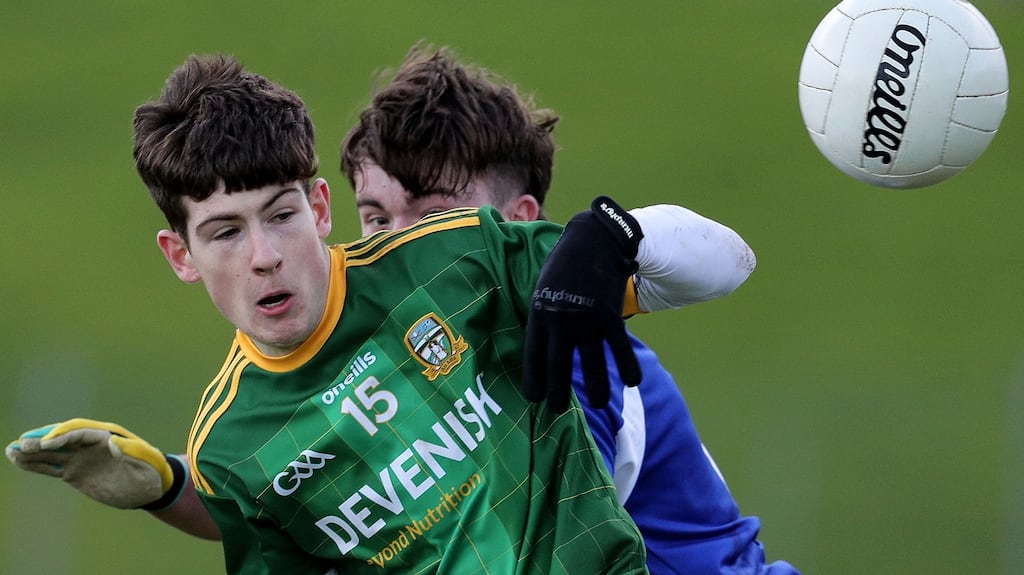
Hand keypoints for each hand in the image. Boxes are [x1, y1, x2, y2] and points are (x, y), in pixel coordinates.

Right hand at [6, 418, 185, 509]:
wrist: (152, 487)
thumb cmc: (153, 473)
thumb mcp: (147, 462)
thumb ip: (131, 452)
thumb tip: (112, 442)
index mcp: (108, 436)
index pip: (80, 432)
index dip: (62, 436)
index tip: (46, 443)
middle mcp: (91, 444)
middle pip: (62, 439)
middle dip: (42, 440)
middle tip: (21, 445)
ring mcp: (81, 457)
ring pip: (53, 452)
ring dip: (32, 452)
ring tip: (10, 451)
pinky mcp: (76, 471)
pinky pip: (52, 466)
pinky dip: (36, 465)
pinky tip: (19, 462)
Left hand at [524, 196, 643, 411]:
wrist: (593, 239)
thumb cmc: (565, 265)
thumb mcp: (542, 288)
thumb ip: (543, 317)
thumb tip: (542, 346)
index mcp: (539, 314)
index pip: (533, 356)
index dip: (533, 379)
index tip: (533, 399)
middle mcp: (560, 320)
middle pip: (558, 365)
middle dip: (558, 392)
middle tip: (557, 411)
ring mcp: (586, 319)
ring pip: (591, 363)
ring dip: (597, 388)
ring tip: (601, 404)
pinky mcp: (609, 315)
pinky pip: (619, 347)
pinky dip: (628, 366)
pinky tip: (632, 382)